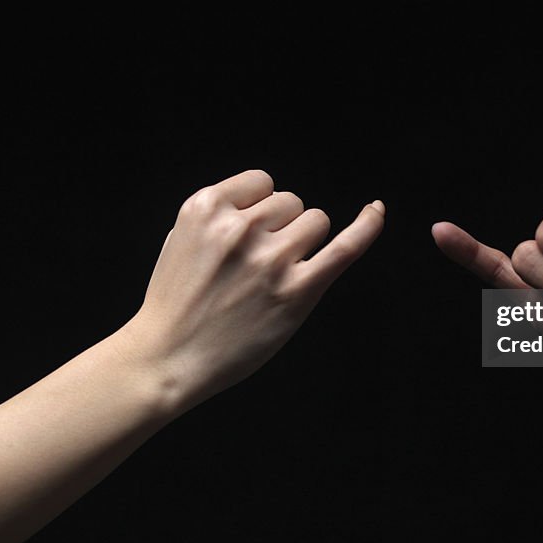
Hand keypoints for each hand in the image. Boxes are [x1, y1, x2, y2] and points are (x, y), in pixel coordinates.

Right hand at [120, 170, 384, 414]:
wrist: (167, 360)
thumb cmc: (177, 303)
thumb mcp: (182, 238)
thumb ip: (222, 213)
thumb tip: (268, 198)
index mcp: (206, 208)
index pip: (262, 182)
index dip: (260, 207)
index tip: (247, 235)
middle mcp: (239, 227)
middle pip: (291, 202)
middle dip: (280, 228)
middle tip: (254, 267)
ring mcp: (270, 259)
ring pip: (315, 221)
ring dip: (303, 242)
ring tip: (274, 276)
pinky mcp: (297, 291)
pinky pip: (345, 246)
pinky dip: (366, 225)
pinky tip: (376, 210)